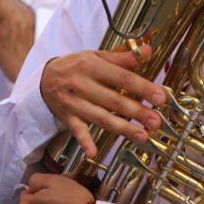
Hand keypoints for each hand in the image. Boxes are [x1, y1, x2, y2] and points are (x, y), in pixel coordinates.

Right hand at [40, 46, 166, 157]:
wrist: (43, 78)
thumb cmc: (76, 66)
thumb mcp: (96, 56)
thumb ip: (123, 56)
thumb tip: (148, 50)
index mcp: (91, 65)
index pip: (121, 77)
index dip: (142, 87)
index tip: (160, 97)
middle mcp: (81, 84)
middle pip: (113, 100)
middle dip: (136, 112)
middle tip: (156, 121)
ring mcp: (73, 102)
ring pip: (99, 117)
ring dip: (122, 128)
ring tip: (142, 136)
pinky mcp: (66, 117)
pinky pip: (76, 130)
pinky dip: (84, 141)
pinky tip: (93, 152)